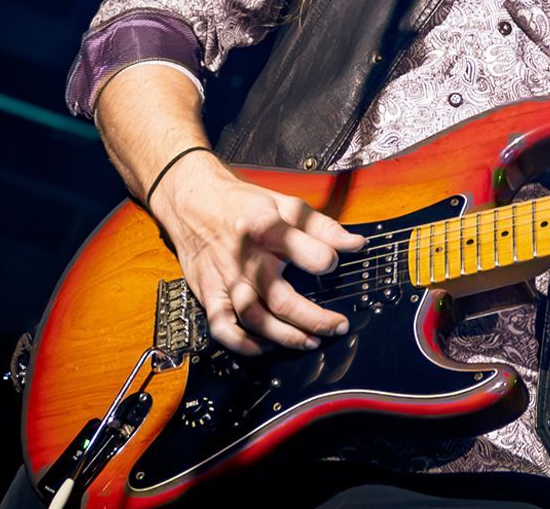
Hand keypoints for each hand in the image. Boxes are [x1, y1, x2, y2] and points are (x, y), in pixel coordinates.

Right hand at [150, 155, 365, 355]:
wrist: (192, 203)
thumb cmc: (244, 205)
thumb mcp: (286, 204)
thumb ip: (323, 227)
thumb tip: (356, 244)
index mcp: (265, 228)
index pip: (299, 248)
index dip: (323, 259)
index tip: (336, 264)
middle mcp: (245, 258)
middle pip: (280, 298)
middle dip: (313, 318)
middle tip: (338, 326)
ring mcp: (226, 280)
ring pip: (255, 318)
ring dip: (285, 336)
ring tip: (312, 342)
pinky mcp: (209, 294)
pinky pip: (223, 328)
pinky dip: (243, 344)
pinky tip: (266, 347)